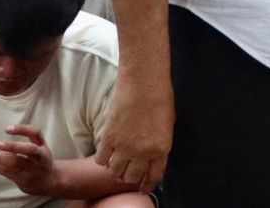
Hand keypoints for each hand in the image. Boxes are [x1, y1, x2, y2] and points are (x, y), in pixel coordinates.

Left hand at [0, 125, 57, 195]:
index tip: (7, 129)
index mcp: (42, 146)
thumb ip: (23, 145)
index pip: (36, 133)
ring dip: (0, 159)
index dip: (22, 129)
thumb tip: (0, 146)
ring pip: (16, 163)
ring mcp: (33, 169)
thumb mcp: (38, 149)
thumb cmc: (39, 161)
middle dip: (13, 146)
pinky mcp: (25, 179)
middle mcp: (40, 157)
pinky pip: (9, 173)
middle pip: (29, 150)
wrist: (48, 180)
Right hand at [94, 72, 172, 191]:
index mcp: (161, 148)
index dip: (148, 183)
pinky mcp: (108, 139)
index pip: (154, 175)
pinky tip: (106, 153)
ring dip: (115, 170)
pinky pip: (101, 160)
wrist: (143, 82)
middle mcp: (142, 152)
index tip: (144, 187)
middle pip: (132, 177)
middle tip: (128, 172)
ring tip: (116, 163)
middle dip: (130, 178)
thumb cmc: (160, 98)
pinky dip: (103, 159)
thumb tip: (151, 155)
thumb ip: (159, 144)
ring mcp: (124, 147)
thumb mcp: (167, 125)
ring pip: (114, 172)